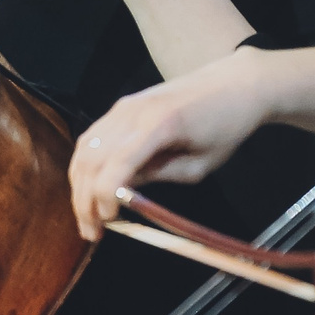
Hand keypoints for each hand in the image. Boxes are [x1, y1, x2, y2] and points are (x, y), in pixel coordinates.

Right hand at [68, 48, 278, 240]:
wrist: (234, 83)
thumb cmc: (226, 127)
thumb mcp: (200, 164)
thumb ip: (160, 175)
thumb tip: (123, 193)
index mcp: (158, 125)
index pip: (116, 163)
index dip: (105, 196)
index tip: (108, 222)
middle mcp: (132, 112)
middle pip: (92, 158)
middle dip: (85, 199)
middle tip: (91, 231)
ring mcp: (123, 106)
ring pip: (85, 148)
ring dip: (80, 185)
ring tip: (87, 216)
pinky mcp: (122, 106)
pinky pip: (92, 138)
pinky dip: (85, 166)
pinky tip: (90, 189)